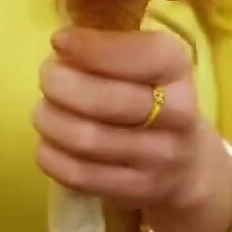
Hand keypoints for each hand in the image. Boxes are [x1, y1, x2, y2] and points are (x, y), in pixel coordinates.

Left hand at [33, 26, 205, 212]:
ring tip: (44, 110)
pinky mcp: (136, 190)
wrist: (188, 164)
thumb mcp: (149, 63)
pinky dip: (51, 156)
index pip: (142, 56)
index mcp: (178, 69)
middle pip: (106, 101)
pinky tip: (48, 142)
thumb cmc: (153, 97)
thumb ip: (112, 47)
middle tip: (47, 77)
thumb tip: (62, 42)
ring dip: (51, 120)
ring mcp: (159, 157)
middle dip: (61, 85)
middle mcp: (178, 114)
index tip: (59, 41)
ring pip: (87, 139)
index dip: (94, 49)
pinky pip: (79, 175)